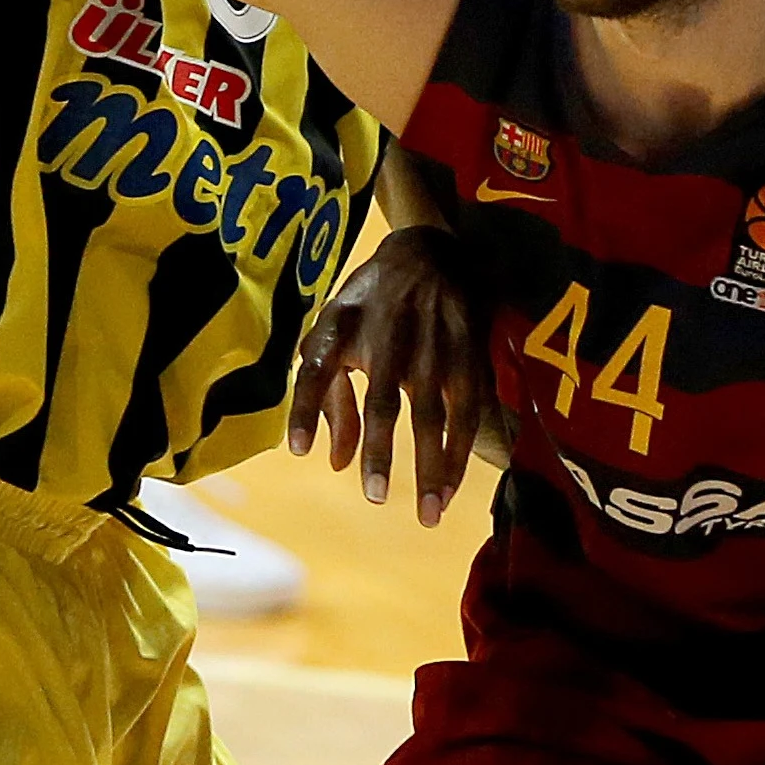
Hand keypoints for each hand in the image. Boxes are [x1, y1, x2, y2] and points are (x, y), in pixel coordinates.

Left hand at [288, 226, 493, 525]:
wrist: (433, 252)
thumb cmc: (371, 304)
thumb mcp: (337, 331)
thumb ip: (330, 396)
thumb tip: (336, 463)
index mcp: (342, 326)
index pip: (316, 368)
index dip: (305, 409)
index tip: (296, 450)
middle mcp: (388, 335)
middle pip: (383, 401)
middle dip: (379, 450)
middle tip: (374, 497)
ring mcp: (433, 345)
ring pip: (433, 414)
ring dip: (430, 465)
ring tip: (427, 513)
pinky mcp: (468, 353)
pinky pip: (468, 411)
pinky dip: (461, 451)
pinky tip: (452, 486)